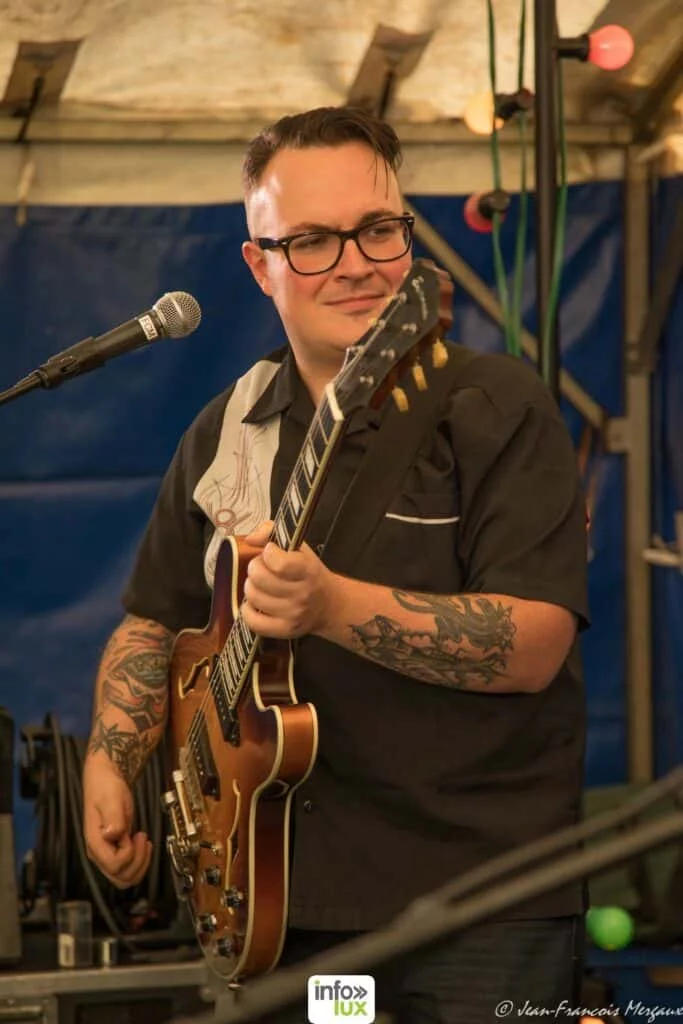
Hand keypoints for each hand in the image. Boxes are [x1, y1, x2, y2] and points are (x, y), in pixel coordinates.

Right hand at [82, 752, 151, 888]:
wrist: (104, 780)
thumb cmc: (105, 787)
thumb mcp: (111, 798)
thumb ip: (113, 817)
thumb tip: (113, 834)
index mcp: (95, 842)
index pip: (115, 865)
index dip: (130, 854)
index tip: (136, 834)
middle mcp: (99, 852)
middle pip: (120, 877)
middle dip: (138, 863)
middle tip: (143, 839)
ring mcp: (107, 852)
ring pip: (124, 877)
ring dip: (140, 864)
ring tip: (144, 842)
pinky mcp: (115, 849)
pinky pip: (127, 867)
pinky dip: (139, 861)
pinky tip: (143, 843)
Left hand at [241, 521, 337, 638]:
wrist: (329, 604)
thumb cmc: (309, 572)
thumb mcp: (298, 547)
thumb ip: (271, 532)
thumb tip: (250, 539)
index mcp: (307, 570)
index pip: (278, 563)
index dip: (267, 553)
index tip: (271, 552)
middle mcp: (302, 594)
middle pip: (259, 578)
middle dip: (255, 568)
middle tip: (263, 569)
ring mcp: (293, 614)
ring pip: (253, 597)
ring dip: (252, 587)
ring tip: (261, 585)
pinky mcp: (284, 630)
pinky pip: (253, 621)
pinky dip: (248, 611)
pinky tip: (256, 604)